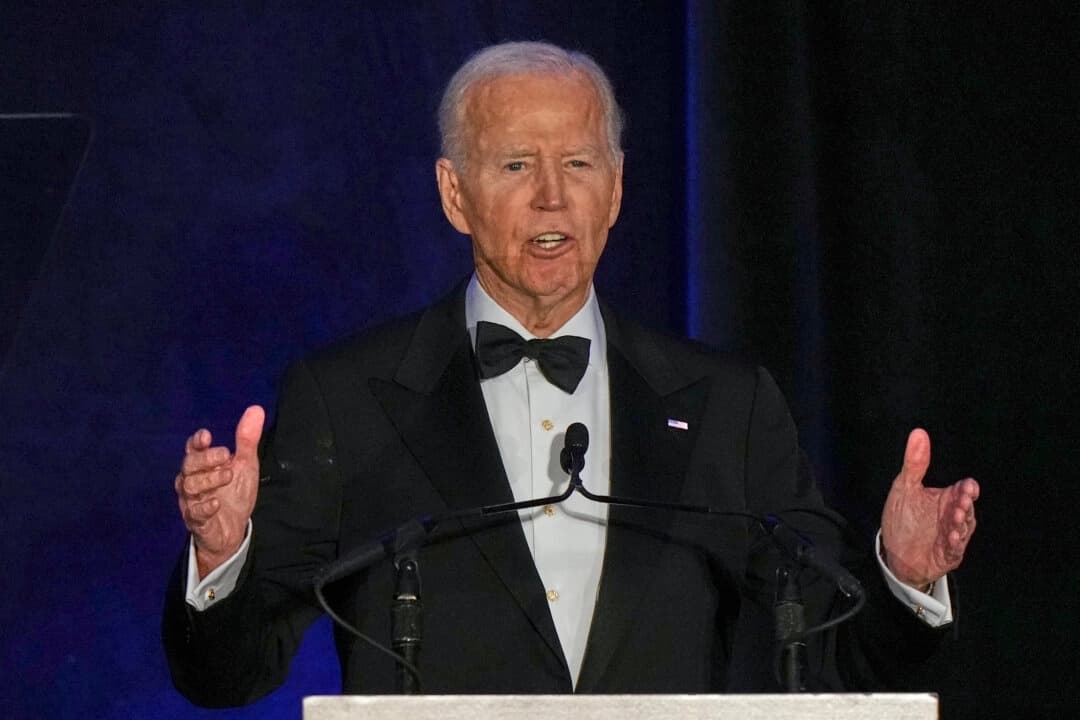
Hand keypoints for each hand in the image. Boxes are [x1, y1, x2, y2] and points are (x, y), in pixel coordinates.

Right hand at [175, 406, 264, 578]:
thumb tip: (256, 409)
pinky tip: (217, 503)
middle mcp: (192, 481)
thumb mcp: (244, 464)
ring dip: (208, 480)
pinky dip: (205, 507)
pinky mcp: (197, 521)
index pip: (192, 449)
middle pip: (188, 465)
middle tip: (224, 455)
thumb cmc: (234, 493)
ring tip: (227, 475)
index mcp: (202, 465)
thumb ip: (246, 439)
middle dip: (205, 458)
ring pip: (189, 487)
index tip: (206, 435)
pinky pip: (194, 513)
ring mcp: (192, 501)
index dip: (196, 442)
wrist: (233, 529)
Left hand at [880, 428, 979, 589]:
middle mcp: (952, 515)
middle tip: (962, 500)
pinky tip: (951, 537)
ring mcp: (952, 535)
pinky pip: (955, 548)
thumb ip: (915, 463)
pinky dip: (955, 543)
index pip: (962, 489)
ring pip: (963, 527)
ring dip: (961, 522)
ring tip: (956, 516)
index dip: (967, 488)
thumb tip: (919, 433)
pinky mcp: (948, 553)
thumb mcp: (905, 488)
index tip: (968, 486)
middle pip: (965, 507)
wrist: (895, 552)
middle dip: (965, 503)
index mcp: (945, 498)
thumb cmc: (903, 518)